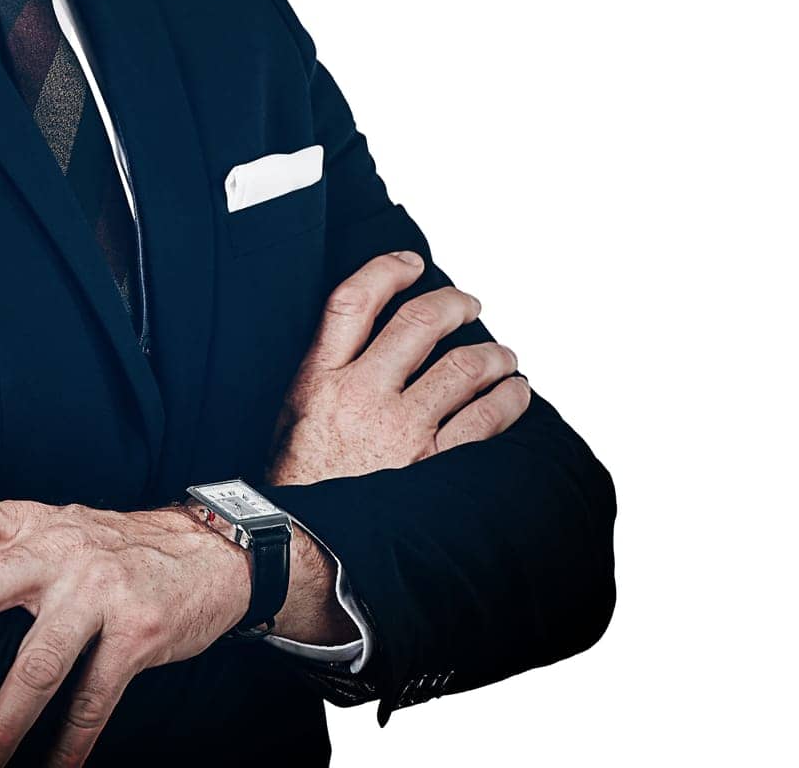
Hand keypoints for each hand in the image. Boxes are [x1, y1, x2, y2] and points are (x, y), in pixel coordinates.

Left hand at [0, 492, 250, 766]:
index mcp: (29, 523)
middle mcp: (58, 550)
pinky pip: (92, 703)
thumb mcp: (57, 529)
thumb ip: (7, 552)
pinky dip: (69, 749)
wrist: (210, 552)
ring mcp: (99, 592)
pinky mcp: (137, 634)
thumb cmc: (114, 548)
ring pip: (36, 664)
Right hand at [269, 250, 530, 485]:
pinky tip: (515, 394)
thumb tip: (366, 339)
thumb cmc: (299, 482)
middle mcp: (362, 394)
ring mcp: (402, 429)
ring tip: (503, 356)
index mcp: (320, 377)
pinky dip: (508, 400)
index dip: (386, 270)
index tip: (411, 263)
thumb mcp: (293, 414)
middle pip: (419, 323)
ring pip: (463, 368)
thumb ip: (327, 373)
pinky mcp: (433, 466)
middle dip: (454, 304)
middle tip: (469, 304)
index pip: (353, 300)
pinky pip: (486, 419)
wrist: (301, 545)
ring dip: (493, 355)